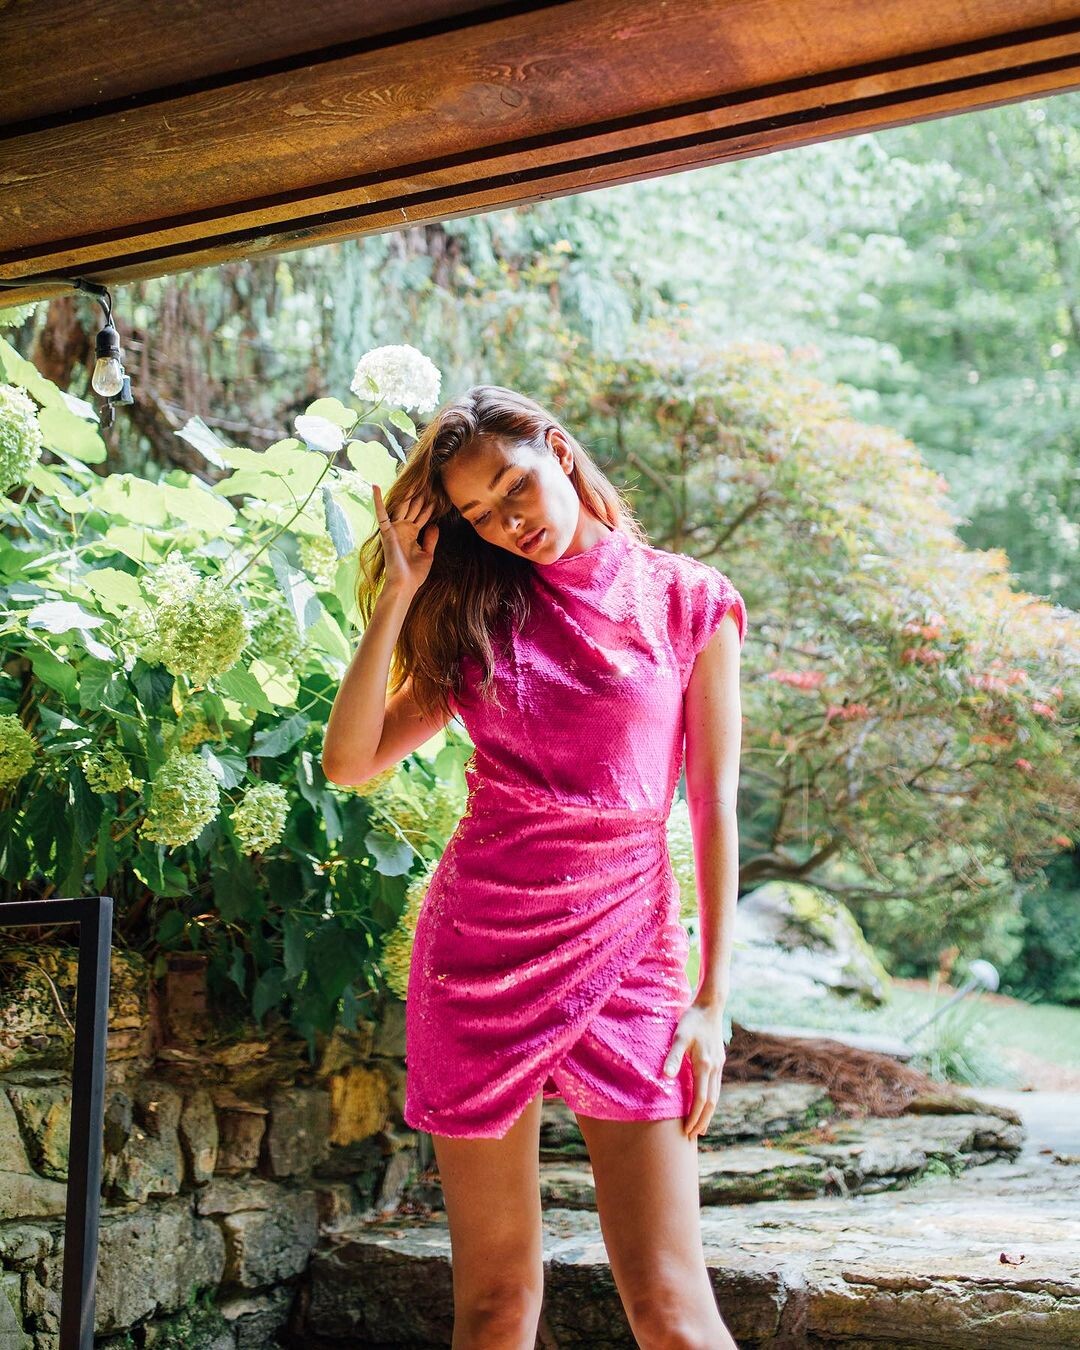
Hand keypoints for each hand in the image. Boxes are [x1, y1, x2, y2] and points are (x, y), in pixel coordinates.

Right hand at [373, 482, 438, 591]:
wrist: (404, 585)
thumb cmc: (414, 574)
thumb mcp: (427, 554)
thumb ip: (431, 539)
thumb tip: (434, 525)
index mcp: (411, 534)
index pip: (421, 515)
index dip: (429, 505)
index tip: (437, 493)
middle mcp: (402, 529)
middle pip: (412, 507)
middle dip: (420, 495)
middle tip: (428, 480)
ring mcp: (394, 529)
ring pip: (401, 506)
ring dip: (406, 493)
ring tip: (413, 478)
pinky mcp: (387, 532)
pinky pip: (381, 514)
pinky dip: (378, 501)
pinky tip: (375, 487)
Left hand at [662, 999, 726, 1140]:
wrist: (711, 1005)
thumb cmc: (692, 1020)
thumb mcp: (679, 1036)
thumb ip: (673, 1057)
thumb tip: (666, 1078)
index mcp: (705, 1065)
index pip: (701, 1100)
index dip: (694, 1117)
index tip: (687, 1131)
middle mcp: (715, 1068)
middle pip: (711, 1102)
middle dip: (703, 1120)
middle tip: (693, 1135)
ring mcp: (719, 1064)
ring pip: (716, 1095)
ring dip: (708, 1112)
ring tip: (701, 1126)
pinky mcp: (719, 1060)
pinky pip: (716, 1086)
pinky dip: (711, 1099)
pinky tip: (705, 1103)